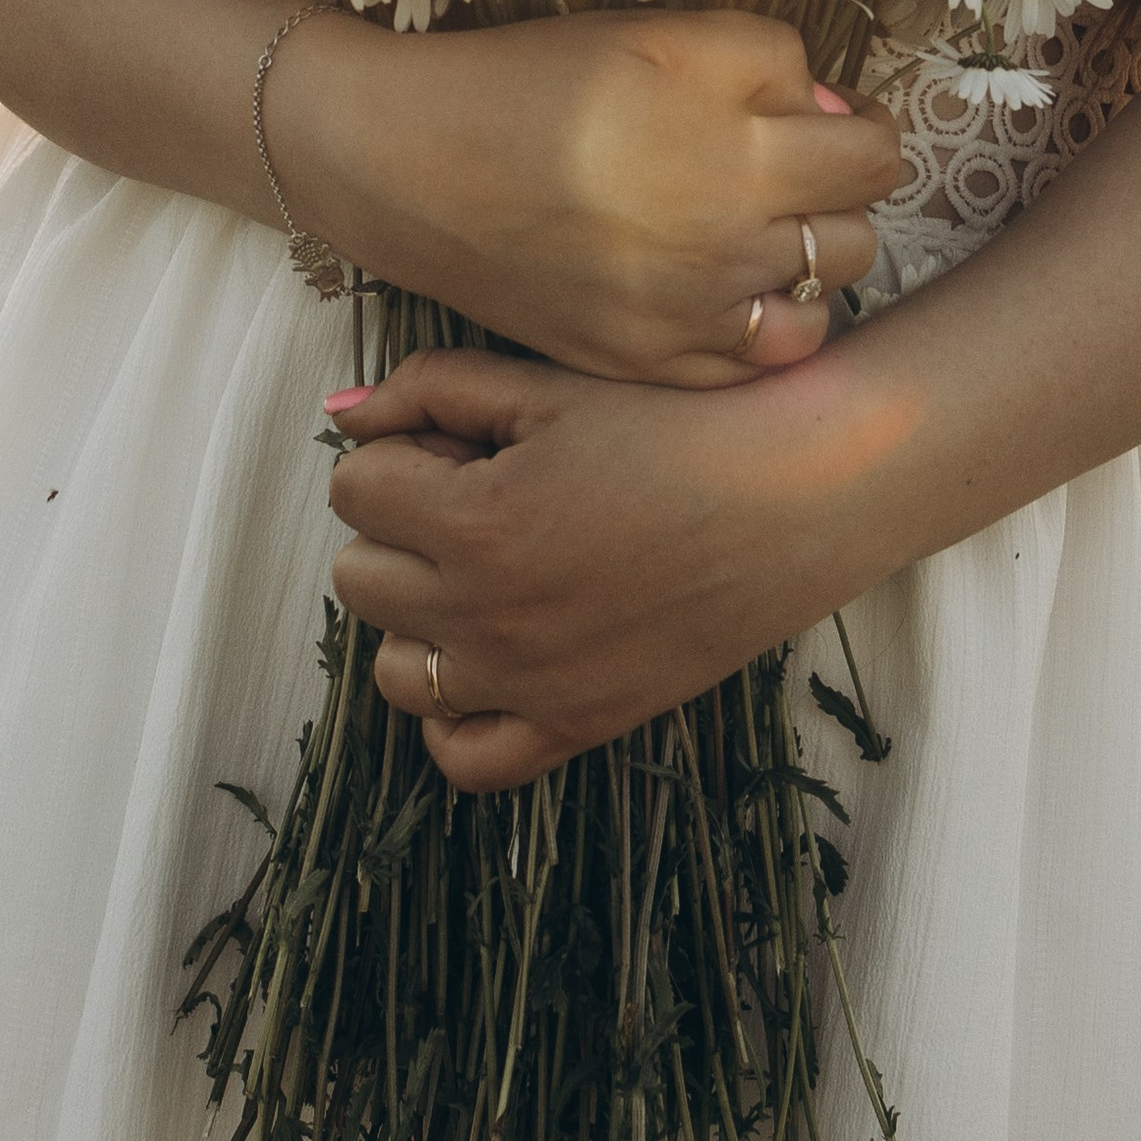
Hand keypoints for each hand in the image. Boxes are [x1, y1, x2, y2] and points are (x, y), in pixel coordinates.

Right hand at [280, 6, 904, 387]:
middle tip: (784, 170)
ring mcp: (690, 316)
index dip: (861, 128)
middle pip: (855, 235)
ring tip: (755, 231)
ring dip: (805, 266)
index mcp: (741, 149)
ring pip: (817, 304)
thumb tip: (831, 113)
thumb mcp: (661, 35)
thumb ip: (769, 63)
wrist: (417, 164)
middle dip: (834, 196)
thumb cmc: (536, 83)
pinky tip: (725, 288)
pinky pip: (757, 361)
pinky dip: (759, 327)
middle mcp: (728, 245)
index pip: (875, 156)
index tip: (828, 121)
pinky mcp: (650, 363)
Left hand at [325, 342, 867, 789]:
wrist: (799, 493)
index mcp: (476, 522)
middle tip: (472, 493)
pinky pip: (465, 757)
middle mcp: (488, 617)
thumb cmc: (679, 423)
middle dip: (398, 526)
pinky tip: (484, 654)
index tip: (457, 441)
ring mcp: (530, 685)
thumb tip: (341, 413)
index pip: (354, 490)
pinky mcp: (578, 725)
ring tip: (482, 567)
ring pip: (395, 669)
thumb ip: (433, 389)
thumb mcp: (551, 384)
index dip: (398, 452)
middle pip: (359, 577)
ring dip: (417, 614)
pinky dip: (453, 713)